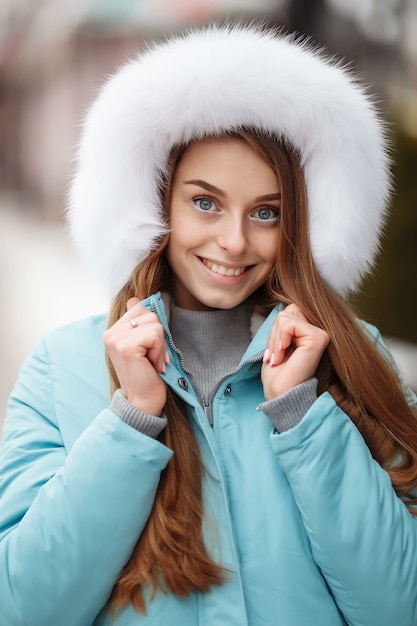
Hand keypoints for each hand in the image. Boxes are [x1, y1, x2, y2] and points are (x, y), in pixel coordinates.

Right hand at [103, 298, 167, 415]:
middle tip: (151, 358)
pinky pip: (155, 334)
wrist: (142, 402)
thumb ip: (138, 323)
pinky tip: (152, 365)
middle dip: (158, 337)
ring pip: (154, 323)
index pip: (140, 309)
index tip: (148, 351)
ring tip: (151, 362)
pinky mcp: (125, 346)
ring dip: (159, 346)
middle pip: (149, 314)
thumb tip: (134, 299)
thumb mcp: (143, 345)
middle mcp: (110, 333)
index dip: (152, 329)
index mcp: (113, 331)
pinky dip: (159, 351)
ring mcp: (115, 339)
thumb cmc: (147, 375)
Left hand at [261, 304, 328, 399]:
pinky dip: (279, 340)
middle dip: (274, 332)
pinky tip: (284, 356)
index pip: (288, 311)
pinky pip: (288, 324)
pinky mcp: (319, 338)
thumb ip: (285, 323)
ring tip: (280, 358)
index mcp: (312, 331)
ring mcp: (321, 333)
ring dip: (275, 339)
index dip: (276, 330)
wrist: (281, 395)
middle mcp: (320, 330)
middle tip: (277, 355)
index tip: (276, 352)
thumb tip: (283, 304)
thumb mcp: (278, 342)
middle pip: (287, 310)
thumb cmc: (278, 373)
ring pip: (285, 316)